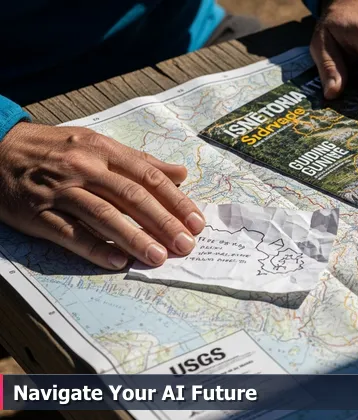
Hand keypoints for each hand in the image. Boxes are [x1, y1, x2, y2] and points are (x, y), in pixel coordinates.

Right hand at [0, 123, 204, 269]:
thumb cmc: (54, 149)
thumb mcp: (96, 144)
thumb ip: (140, 161)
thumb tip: (181, 172)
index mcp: (102, 150)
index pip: (148, 177)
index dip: (175, 201)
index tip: (196, 221)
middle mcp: (83, 168)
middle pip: (131, 197)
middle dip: (163, 222)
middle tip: (186, 244)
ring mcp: (59, 191)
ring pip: (103, 216)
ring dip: (134, 239)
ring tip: (158, 257)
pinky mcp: (36, 213)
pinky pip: (69, 234)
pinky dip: (94, 248)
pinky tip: (117, 262)